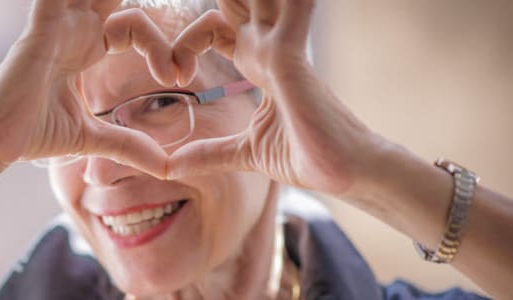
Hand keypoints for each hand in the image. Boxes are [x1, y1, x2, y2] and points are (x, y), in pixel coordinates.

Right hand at [0, 0, 177, 177]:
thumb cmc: (32, 134)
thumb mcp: (91, 137)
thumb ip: (127, 144)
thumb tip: (165, 166)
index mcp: (86, 48)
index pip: (134, 26)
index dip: (160, 47)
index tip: (178, 77)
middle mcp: (73, 31)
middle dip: (142, 15)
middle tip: (188, 15)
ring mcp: (56, 27)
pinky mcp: (41, 30)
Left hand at [168, 0, 384, 194]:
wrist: (344, 172)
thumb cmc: (307, 156)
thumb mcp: (245, 152)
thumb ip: (210, 153)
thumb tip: (171, 167)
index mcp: (258, 63)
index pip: (216, 27)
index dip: (188, 41)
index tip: (174, 77)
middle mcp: (270, 48)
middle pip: (236, 2)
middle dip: (217, 4)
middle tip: (171, 13)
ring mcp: (282, 49)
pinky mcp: (293, 58)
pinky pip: (290, 11)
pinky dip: (286, 0)